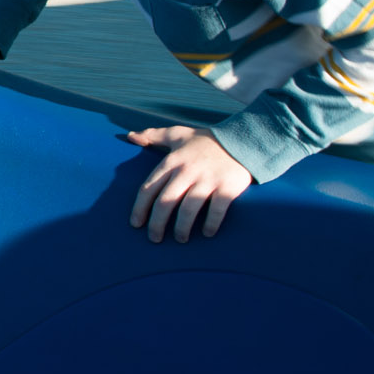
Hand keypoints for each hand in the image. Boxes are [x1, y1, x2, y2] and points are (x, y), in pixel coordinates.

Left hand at [124, 127, 251, 242]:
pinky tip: (207, 233)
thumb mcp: (177, 134)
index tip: (136, 224)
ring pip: (188, 210)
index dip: (140, 208)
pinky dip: (210, 225)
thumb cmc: (206, 140)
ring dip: (181, 228)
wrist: (243, 140)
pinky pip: (216, 211)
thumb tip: (130, 137)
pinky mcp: (227, 188)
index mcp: (172, 162)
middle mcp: (187, 172)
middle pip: (165, 203)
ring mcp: (207, 180)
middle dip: (156, 224)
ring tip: (180, 239)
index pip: (149, 188)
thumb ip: (153, 135)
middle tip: (154, 239)